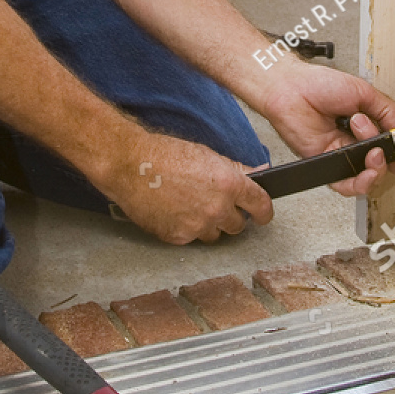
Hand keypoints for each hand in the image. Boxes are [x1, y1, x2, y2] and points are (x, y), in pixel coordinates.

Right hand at [98, 129, 273, 244]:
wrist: (131, 166)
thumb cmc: (165, 154)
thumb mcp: (207, 155)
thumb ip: (236, 170)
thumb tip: (260, 174)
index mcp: (230, 184)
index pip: (261, 206)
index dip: (263, 213)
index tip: (262, 216)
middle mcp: (217, 209)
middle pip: (238, 226)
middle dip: (230, 217)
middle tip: (213, 204)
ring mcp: (198, 226)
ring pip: (214, 235)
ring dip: (208, 225)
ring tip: (189, 206)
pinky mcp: (178, 238)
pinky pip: (190, 239)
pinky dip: (185, 229)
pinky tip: (173, 212)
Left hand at [261, 64, 394, 196]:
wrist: (292, 88)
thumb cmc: (319, 85)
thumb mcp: (364, 92)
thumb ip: (387, 111)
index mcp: (365, 124)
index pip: (388, 144)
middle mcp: (354, 141)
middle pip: (381, 163)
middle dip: (388, 157)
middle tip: (381, 144)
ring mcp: (341, 154)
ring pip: (367, 176)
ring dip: (376, 168)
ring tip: (371, 149)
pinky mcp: (326, 164)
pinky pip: (346, 184)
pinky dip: (360, 182)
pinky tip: (365, 168)